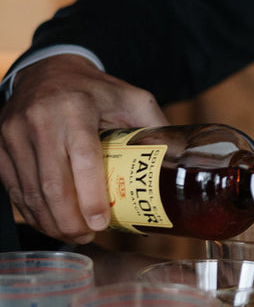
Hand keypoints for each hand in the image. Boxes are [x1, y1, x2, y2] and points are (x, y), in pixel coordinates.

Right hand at [0, 55, 167, 243]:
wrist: (48, 70)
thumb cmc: (96, 91)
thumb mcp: (132, 98)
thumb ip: (156, 126)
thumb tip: (182, 163)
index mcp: (76, 107)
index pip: (82, 159)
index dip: (90, 197)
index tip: (102, 222)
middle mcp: (40, 119)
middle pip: (53, 184)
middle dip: (70, 221)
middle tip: (89, 236)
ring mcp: (14, 133)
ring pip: (30, 192)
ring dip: (51, 222)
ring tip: (73, 234)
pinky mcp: (0, 146)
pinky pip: (14, 189)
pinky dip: (32, 211)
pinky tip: (50, 221)